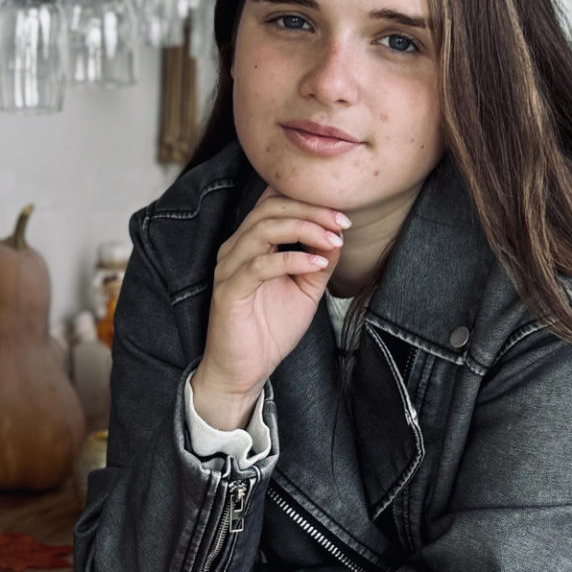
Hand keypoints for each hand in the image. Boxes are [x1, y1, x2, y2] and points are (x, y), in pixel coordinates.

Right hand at [190, 187, 347, 429]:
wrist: (244, 371)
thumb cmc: (269, 331)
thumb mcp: (305, 291)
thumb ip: (319, 263)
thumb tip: (339, 235)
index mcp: (251, 244)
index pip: (274, 203)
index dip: (308, 200)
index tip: (343, 215)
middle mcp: (236, 249)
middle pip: (270, 209)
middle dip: (311, 211)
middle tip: (343, 223)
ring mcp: (229, 269)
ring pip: (262, 230)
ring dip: (304, 230)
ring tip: (334, 241)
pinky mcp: (228, 291)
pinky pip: (259, 265)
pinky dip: (291, 260)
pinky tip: (317, 264)